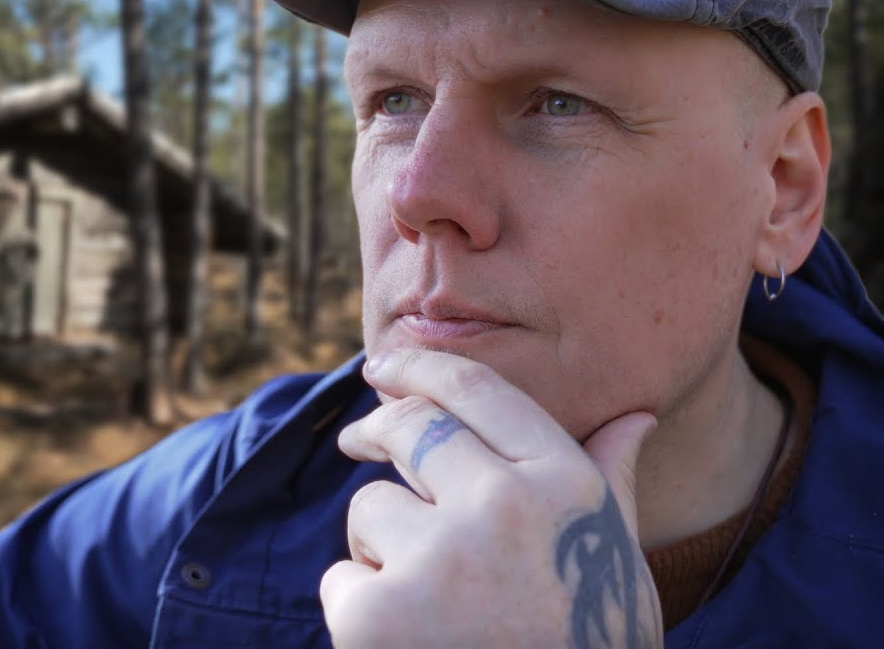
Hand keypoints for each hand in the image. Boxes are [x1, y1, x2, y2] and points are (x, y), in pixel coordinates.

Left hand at [321, 348, 661, 647]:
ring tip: (435, 609)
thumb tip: (635, 417)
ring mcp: (436, 558)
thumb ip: (609, 484)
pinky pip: (342, 578)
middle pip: (410, 429)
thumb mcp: (616, 568)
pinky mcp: (373, 613)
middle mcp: (503, 507)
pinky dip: (363, 611)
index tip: (386, 363)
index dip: (423, 366)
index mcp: (565, 487)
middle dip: (378, 428)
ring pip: (370, 509)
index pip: (479, 391)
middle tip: (359, 438)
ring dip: (384, 547)